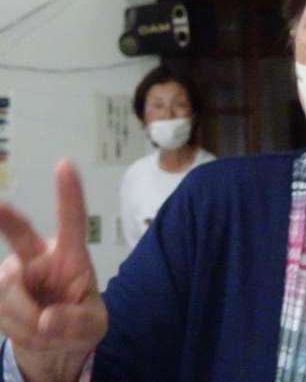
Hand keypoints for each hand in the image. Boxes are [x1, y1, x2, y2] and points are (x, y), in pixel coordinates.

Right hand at [0, 160, 106, 380]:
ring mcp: (13, 274)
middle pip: (20, 234)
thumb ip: (76, 323)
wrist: (53, 344)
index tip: (65, 165)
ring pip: (10, 294)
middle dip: (5, 218)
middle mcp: (38, 257)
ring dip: (29, 322)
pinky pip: (1, 313)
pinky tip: (30, 331)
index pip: (72, 220)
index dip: (69, 193)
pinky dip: (18, 331)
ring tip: (47, 328)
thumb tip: (47, 319)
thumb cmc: (79, 322)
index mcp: (71, 255)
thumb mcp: (92, 327)